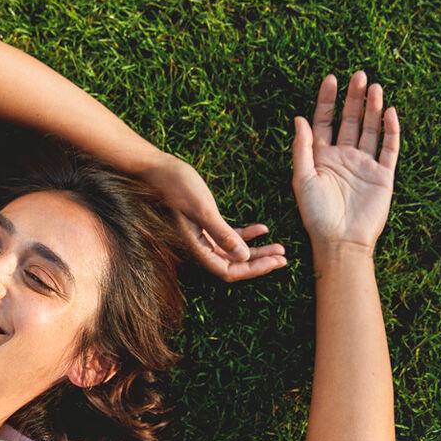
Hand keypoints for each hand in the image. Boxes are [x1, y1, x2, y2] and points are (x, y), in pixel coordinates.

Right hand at [135, 153, 287, 281]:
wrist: (156, 169)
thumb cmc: (176, 186)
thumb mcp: (203, 209)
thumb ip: (222, 234)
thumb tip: (244, 257)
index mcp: (196, 249)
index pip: (229, 271)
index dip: (254, 269)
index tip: (276, 261)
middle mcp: (199, 248)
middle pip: (234, 265)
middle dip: (260, 263)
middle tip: (284, 258)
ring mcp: (201, 238)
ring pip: (234, 253)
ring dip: (256, 251)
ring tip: (279, 247)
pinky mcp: (204, 225)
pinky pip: (228, 237)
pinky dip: (246, 235)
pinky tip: (263, 228)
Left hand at [291, 71, 400, 253]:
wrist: (340, 241)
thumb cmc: (316, 214)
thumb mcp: (302, 179)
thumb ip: (302, 148)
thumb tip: (299, 117)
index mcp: (322, 156)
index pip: (325, 121)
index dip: (327, 100)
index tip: (331, 79)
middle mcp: (344, 157)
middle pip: (350, 120)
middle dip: (354, 98)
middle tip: (359, 75)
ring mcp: (365, 165)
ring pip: (370, 129)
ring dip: (373, 108)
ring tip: (375, 87)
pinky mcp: (383, 175)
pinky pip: (389, 148)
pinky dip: (391, 130)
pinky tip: (390, 112)